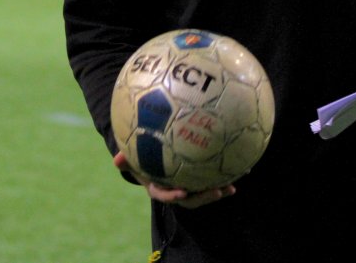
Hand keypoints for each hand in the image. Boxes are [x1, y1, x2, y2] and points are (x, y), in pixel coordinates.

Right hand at [113, 151, 234, 208]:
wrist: (150, 157)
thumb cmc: (139, 156)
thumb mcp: (130, 158)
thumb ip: (124, 159)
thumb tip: (115, 160)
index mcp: (158, 187)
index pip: (164, 195)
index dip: (173, 195)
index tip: (182, 193)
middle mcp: (175, 190)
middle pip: (190, 200)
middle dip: (204, 197)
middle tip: (216, 191)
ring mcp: (188, 186)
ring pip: (203, 192)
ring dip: (217, 191)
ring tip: (231, 187)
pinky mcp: (198, 179)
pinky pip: (211, 178)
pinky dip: (223, 175)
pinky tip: (240, 167)